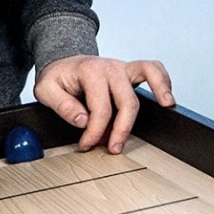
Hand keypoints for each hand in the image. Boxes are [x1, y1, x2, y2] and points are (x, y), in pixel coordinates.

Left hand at [34, 56, 173, 154]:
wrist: (61, 64)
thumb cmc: (57, 78)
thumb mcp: (45, 90)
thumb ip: (61, 105)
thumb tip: (83, 120)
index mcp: (89, 71)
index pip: (100, 108)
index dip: (95, 132)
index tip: (86, 145)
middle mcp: (109, 66)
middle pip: (126, 101)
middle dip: (121, 129)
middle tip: (113, 149)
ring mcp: (122, 67)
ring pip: (147, 77)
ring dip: (158, 91)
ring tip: (166, 106)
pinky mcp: (130, 71)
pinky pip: (153, 68)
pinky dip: (164, 79)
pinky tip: (167, 96)